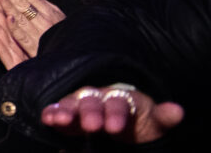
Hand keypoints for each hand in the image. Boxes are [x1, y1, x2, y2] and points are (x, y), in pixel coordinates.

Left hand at [0, 0, 64, 56]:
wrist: (75, 54)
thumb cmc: (62, 34)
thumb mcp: (55, 15)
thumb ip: (39, 4)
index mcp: (48, 10)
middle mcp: (44, 20)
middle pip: (22, 2)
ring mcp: (39, 33)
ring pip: (21, 17)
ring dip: (9, 5)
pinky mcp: (35, 48)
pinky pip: (24, 37)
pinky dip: (16, 27)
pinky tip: (9, 18)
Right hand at [42, 85, 182, 143]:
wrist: (121, 122)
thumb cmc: (138, 121)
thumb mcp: (152, 121)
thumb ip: (162, 117)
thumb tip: (178, 111)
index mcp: (121, 98)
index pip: (118, 102)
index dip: (115, 114)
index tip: (115, 129)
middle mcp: (98, 96)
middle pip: (92, 101)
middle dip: (90, 112)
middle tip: (91, 126)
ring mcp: (81, 104)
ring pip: (72, 103)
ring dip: (65, 110)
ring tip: (58, 120)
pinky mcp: (67, 114)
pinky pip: (57, 110)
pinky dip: (52, 112)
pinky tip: (47, 118)